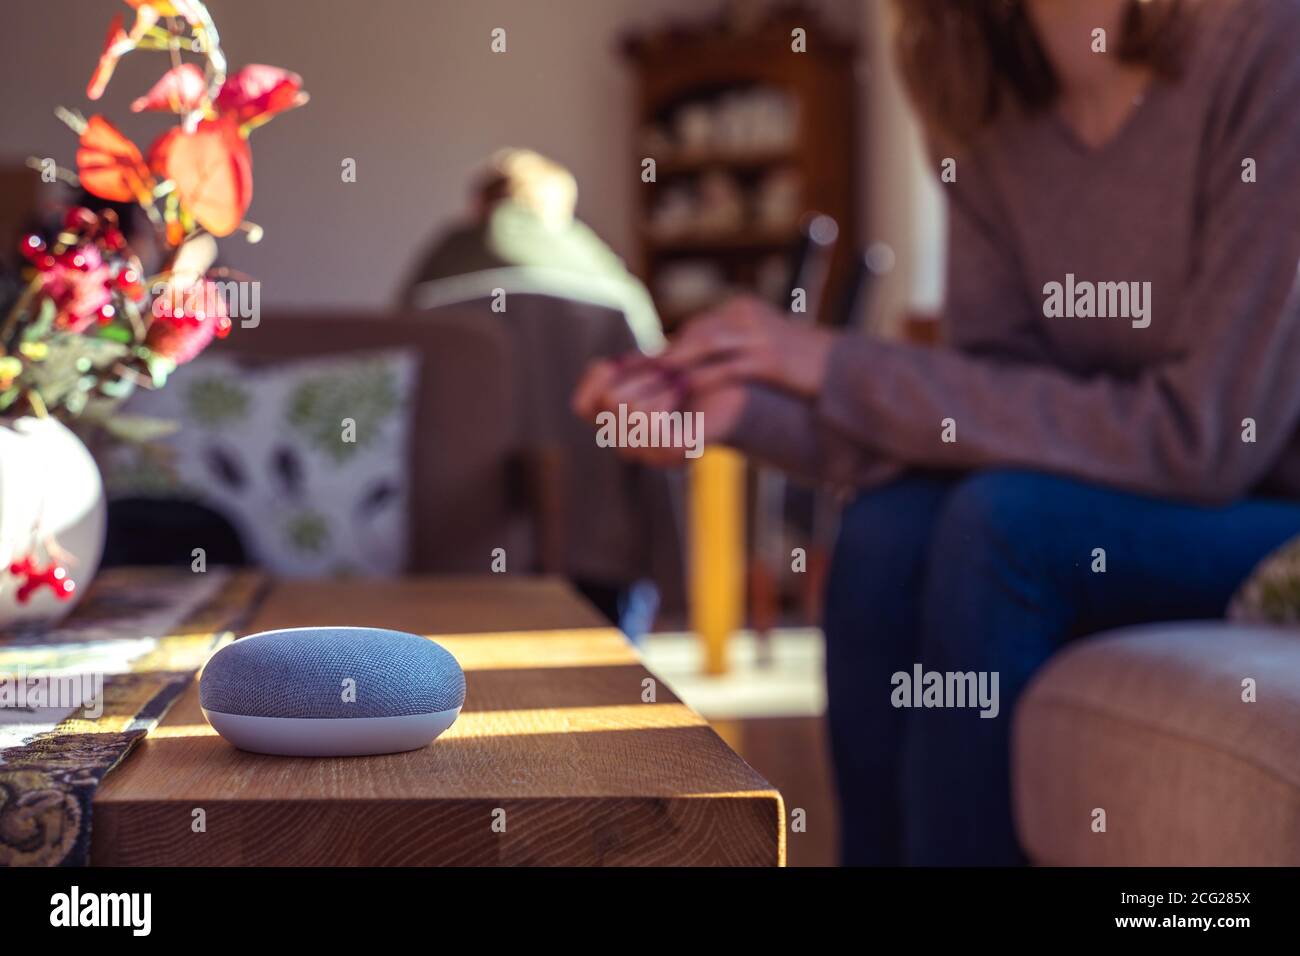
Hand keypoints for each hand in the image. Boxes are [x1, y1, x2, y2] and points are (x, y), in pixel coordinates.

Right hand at [572, 356, 747, 466]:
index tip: (624, 362)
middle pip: (610, 401)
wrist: (740, 386)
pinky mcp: (677, 452)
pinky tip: (680, 390)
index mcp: (619, 426)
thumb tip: (602, 367)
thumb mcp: (649, 366)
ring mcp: (653, 454)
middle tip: (666, 375)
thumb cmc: (694, 373)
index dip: (598, 377)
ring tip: (677, 384)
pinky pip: (649, 423)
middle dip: (640, 375)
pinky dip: (663, 396)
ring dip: (656, 383)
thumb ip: (620, 371)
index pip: (583, 405)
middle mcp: (631, 446)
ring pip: (628, 407)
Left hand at [659, 296, 834, 398]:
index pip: (698, 328)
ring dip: (677, 367)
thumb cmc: (801, 369)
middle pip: (697, 334)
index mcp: (744, 310)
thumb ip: (731, 352)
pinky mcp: (769, 358)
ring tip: (654, 386)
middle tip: (639, 377)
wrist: (845, 371)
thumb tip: (695, 368)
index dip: (670, 348)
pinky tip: (685, 396)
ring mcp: (760, 335)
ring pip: (706, 347)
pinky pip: (726, 369)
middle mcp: (748, 316)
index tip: (645, 367)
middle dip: (667, 356)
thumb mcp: (762, 351)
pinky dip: (701, 382)